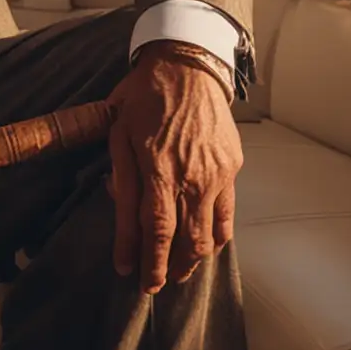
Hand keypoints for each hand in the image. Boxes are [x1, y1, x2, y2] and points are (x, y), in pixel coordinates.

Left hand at [106, 42, 242, 293]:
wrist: (187, 65)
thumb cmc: (143, 98)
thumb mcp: (118, 136)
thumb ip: (121, 184)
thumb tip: (120, 222)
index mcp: (160, 169)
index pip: (156, 230)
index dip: (147, 260)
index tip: (136, 279)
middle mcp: (193, 178)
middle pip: (187, 241)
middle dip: (170, 269)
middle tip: (155, 284)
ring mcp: (218, 175)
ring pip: (210, 234)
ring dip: (193, 259)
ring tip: (178, 271)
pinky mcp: (232, 169)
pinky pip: (227, 214)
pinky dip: (216, 236)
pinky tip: (204, 244)